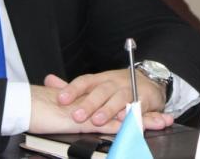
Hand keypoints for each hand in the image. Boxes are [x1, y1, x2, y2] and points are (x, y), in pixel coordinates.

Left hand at [44, 71, 172, 131]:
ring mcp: (130, 90)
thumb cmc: (119, 85)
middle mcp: (115, 83)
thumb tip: (49, 80)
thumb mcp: (97, 83)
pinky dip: (132, 113)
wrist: (150, 81)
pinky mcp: (144, 99)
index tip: (61, 99)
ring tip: (98, 119)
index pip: (85, 81)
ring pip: (119, 99)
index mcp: (101, 79)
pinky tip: (125, 119)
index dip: (72, 90)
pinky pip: (138, 107)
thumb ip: (74, 87)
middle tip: (78, 115)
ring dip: (108, 109)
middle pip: (101, 91)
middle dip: (89, 103)